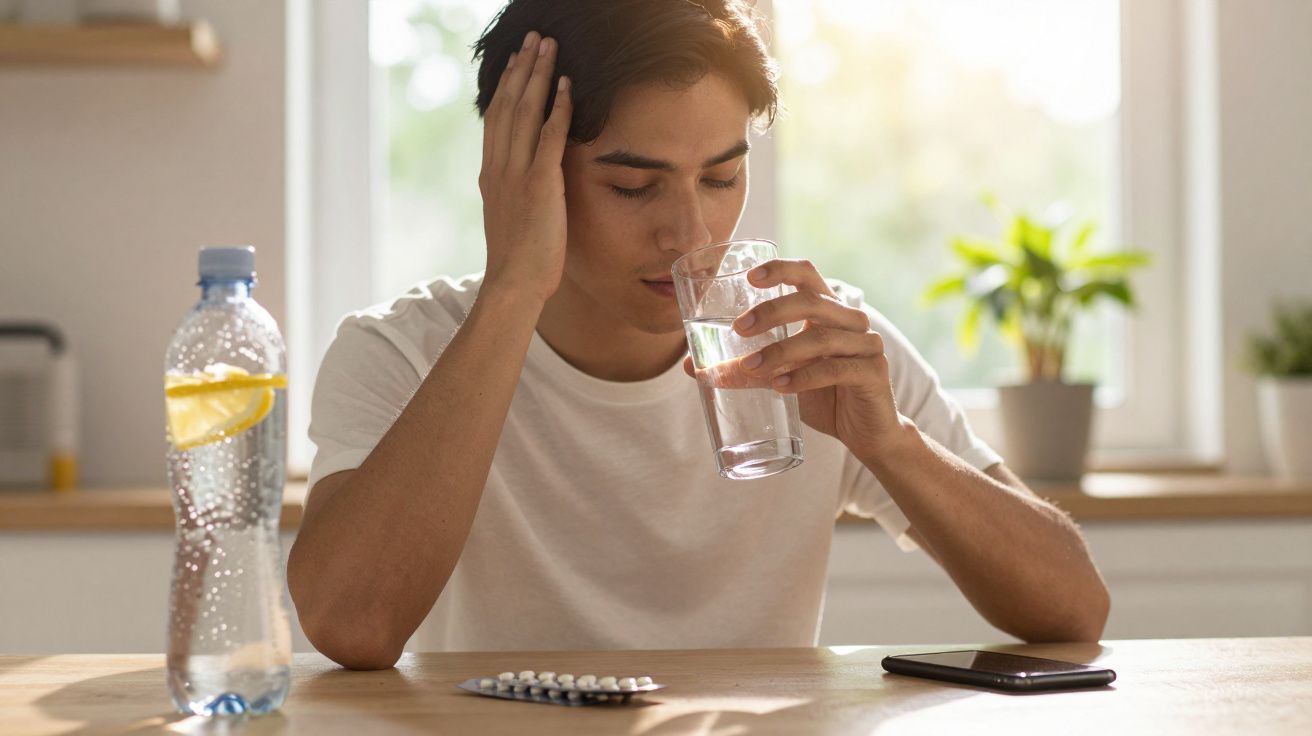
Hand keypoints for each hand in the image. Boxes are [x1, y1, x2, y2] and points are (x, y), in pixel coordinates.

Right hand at [479, 31, 571, 303]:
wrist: (514, 284)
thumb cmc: (518, 262)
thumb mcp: (511, 218)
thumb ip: (514, 193)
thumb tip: (524, 182)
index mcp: (490, 174)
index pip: (496, 119)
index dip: (506, 86)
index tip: (516, 62)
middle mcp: (498, 167)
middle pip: (508, 105)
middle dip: (521, 69)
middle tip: (533, 40)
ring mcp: (516, 174)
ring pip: (524, 111)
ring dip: (538, 75)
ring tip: (548, 47)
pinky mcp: (539, 183)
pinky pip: (549, 136)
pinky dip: (558, 107)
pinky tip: (567, 85)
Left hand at [682, 259, 908, 454]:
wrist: (865, 433)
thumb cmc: (821, 396)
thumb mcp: (779, 377)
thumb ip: (745, 368)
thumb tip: (692, 366)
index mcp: (827, 311)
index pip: (807, 274)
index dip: (780, 269)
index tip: (749, 277)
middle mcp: (850, 321)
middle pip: (811, 300)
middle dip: (772, 311)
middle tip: (739, 329)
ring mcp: (866, 345)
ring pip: (821, 337)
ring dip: (781, 351)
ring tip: (751, 367)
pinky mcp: (873, 373)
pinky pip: (836, 369)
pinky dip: (804, 376)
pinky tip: (781, 386)